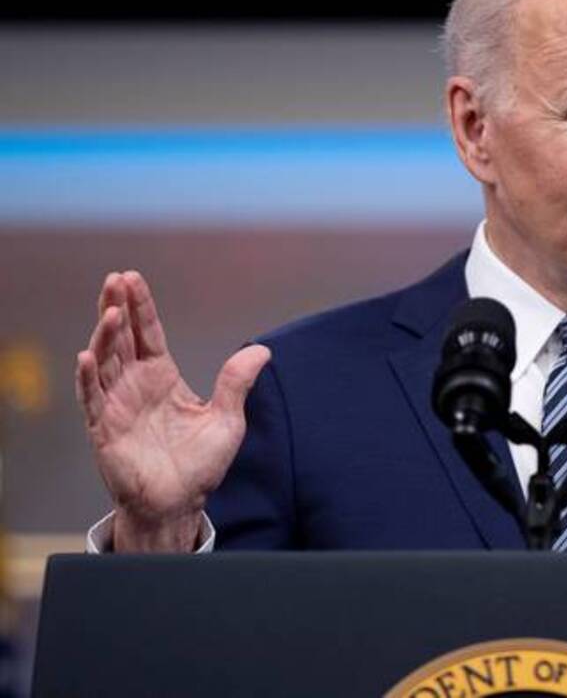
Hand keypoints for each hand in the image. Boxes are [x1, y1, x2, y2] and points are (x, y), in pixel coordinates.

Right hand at [75, 271, 269, 551]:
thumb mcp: (227, 419)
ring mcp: (117, 406)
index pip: (149, 333)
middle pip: (121, 338)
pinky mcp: (105, 430)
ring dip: (105, 336)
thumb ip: (237, 383)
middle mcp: (135, 386)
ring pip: (104, 362)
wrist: (180, 504)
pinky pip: (92, 399)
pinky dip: (88, 378)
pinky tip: (88, 356)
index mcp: (162, 378)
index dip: (142, 306)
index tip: (132, 277)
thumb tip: (263, 351)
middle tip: (115, 279)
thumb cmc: (199, 465)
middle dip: (117, 308)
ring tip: (112, 311)